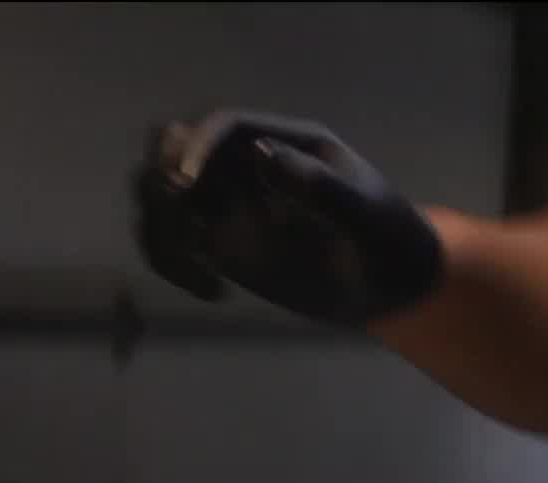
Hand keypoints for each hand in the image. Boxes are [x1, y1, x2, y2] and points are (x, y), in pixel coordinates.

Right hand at [133, 110, 442, 326]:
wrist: (388, 286)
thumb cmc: (387, 241)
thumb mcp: (365, 217)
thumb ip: (322, 188)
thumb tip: (263, 155)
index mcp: (286, 142)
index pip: (225, 125)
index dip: (197, 145)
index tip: (186, 183)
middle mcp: (246, 164)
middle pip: (172, 144)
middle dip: (162, 173)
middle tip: (183, 216)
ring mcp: (227, 202)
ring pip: (159, 193)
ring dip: (162, 225)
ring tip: (203, 268)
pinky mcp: (216, 241)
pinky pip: (169, 239)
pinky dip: (172, 262)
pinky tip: (213, 291)